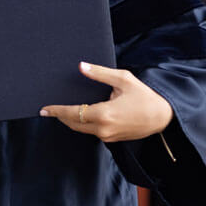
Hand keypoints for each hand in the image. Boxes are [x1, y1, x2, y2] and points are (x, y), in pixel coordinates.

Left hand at [39, 62, 172, 141]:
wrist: (162, 117)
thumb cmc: (144, 96)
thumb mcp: (123, 79)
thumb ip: (100, 74)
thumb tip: (81, 66)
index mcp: (104, 114)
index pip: (73, 113)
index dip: (56, 111)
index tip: (44, 109)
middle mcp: (103, 129)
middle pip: (73, 124)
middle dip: (60, 116)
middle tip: (48, 109)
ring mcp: (107, 136)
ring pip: (82, 129)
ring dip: (71, 120)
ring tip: (61, 110)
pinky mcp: (111, 139)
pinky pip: (92, 131)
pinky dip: (83, 123)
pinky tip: (81, 114)